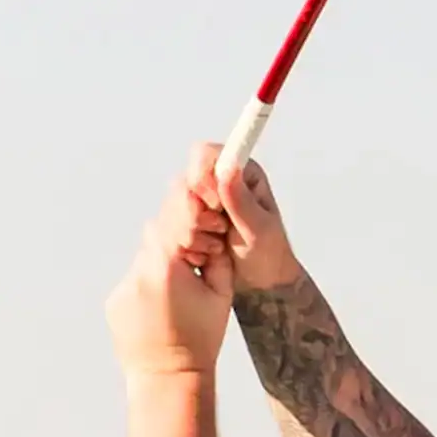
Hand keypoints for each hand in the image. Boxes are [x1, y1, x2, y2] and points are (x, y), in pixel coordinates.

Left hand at [107, 178, 234, 377]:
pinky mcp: (115, 300)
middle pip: (158, 232)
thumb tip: (212, 232)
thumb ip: (216, 257)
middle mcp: (139, 272)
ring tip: (182, 288)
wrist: (168, 378)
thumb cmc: (200, 340)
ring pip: (146, 257)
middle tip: (198, 250)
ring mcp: (123, 286)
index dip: (192, 206)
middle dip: (179, 235)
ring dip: (165, 261)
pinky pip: (136, 279)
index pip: (177, 217)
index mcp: (168, 266)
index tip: (202, 204)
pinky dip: (151, 284)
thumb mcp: (221, 295)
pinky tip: (165, 305)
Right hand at [178, 143, 303, 291]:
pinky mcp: (186, 221)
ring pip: (172, 204)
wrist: (261, 282)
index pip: (204, 154)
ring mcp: (198, 202)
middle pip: (183, 181)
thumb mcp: (259, 229)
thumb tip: (228, 167)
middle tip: (219, 231)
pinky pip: (168, 224)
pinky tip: (203, 254)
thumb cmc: (268, 254)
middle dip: (195, 212)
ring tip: (216, 247)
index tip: (215, 204)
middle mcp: (216, 182)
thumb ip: (241, 200)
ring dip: (189, 230)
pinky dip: (182, 241)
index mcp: (240, 173)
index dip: (202, 177)